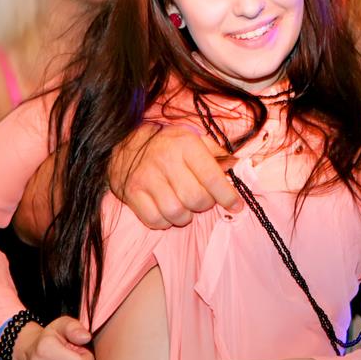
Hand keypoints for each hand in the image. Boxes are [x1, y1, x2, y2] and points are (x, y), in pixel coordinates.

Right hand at [109, 122, 239, 228]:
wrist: (123, 142)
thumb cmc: (166, 142)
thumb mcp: (192, 137)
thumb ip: (216, 152)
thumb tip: (237, 166)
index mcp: (185, 144)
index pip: (212, 176)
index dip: (227, 196)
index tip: (236, 206)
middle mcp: (165, 160)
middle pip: (195, 199)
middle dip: (205, 205)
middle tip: (202, 200)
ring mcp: (146, 178)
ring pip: (176, 213)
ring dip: (185, 216)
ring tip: (185, 206)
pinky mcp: (132, 193)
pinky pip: (155, 220)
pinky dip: (165, 222)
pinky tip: (167, 211)